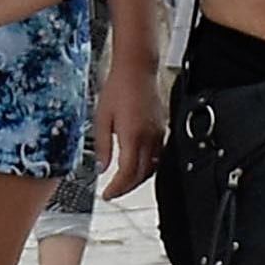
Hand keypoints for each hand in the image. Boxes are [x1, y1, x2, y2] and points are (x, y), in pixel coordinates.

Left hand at [96, 57, 163, 199]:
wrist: (137, 70)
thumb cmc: (118, 88)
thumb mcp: (101, 117)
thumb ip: (102, 146)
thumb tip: (101, 167)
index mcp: (132, 136)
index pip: (127, 173)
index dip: (117, 189)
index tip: (107, 195)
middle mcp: (149, 138)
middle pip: (141, 175)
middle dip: (127, 188)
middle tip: (113, 192)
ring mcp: (159, 134)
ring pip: (153, 167)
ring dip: (138, 179)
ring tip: (124, 182)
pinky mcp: (163, 129)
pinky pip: (159, 155)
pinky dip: (149, 166)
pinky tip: (138, 165)